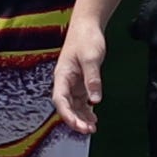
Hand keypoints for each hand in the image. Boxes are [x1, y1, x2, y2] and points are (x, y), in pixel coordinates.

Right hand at [50, 12, 104, 140]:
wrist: (87, 26)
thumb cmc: (85, 39)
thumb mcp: (91, 58)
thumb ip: (93, 79)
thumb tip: (95, 100)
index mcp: (62, 76)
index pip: (60, 100)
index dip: (67, 115)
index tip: (77, 125)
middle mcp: (65, 82)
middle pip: (67, 106)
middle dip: (75, 120)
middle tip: (88, 130)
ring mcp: (72, 83)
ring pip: (74, 106)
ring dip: (81, 118)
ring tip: (92, 128)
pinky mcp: (80, 83)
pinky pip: (81, 101)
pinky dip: (86, 110)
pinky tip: (93, 118)